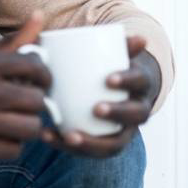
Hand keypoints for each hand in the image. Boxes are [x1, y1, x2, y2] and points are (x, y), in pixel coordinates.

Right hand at [0, 12, 51, 161]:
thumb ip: (12, 42)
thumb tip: (40, 15)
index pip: (34, 66)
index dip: (44, 75)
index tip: (40, 81)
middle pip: (37, 101)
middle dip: (35, 103)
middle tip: (25, 104)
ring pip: (31, 128)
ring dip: (27, 126)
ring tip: (15, 121)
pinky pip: (15, 150)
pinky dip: (10, 144)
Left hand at [42, 35, 160, 156]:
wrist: (117, 90)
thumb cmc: (109, 67)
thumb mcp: (114, 54)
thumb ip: (117, 43)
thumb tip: (134, 35)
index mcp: (140, 85)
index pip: (139, 82)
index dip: (127, 81)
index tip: (107, 79)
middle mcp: (138, 111)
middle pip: (135, 115)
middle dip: (117, 113)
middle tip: (95, 108)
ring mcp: (123, 131)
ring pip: (114, 143)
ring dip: (91, 142)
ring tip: (68, 135)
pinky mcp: (103, 144)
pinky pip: (90, 152)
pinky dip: (68, 146)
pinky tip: (47, 136)